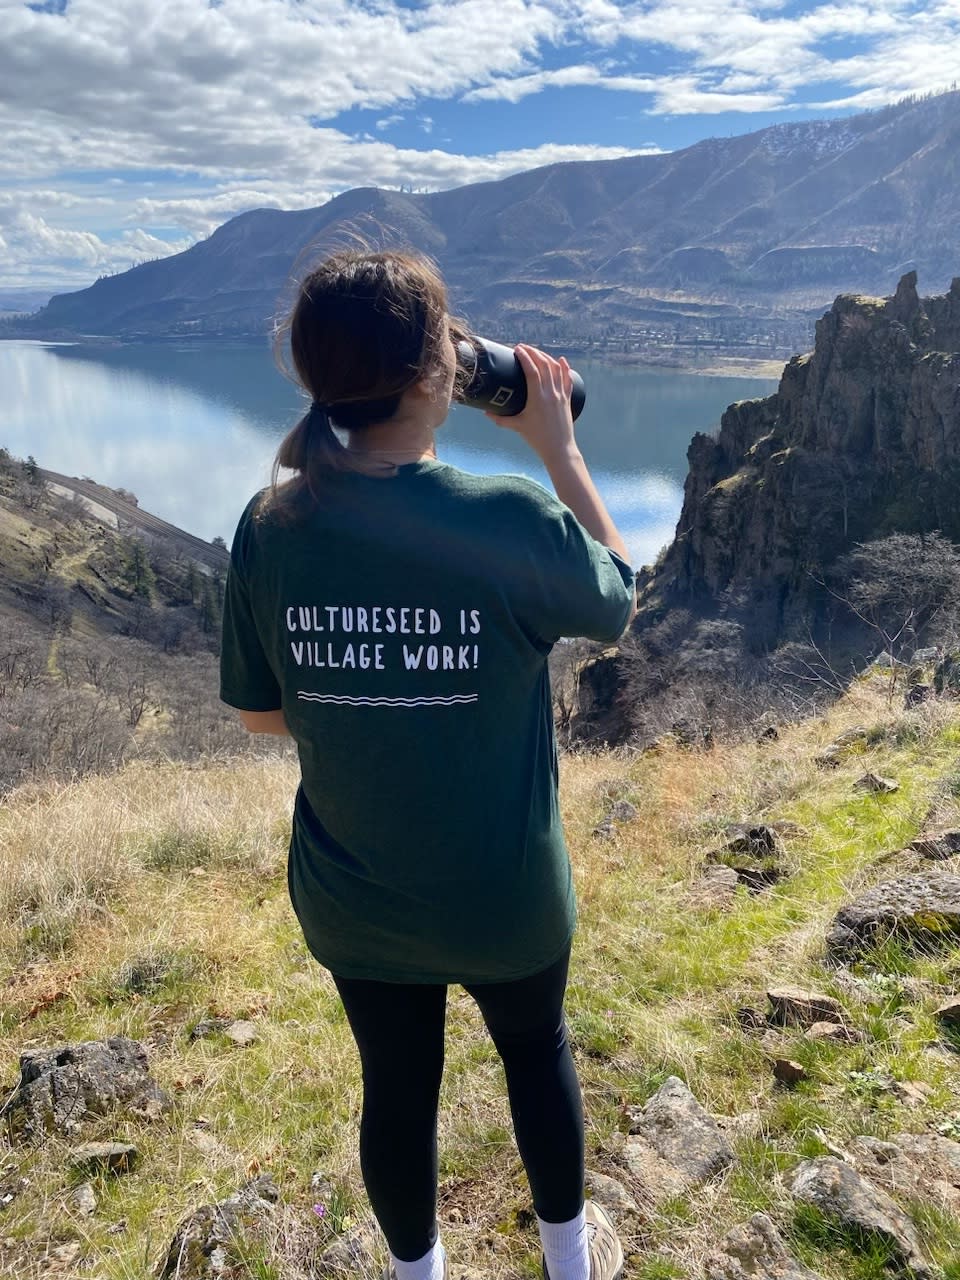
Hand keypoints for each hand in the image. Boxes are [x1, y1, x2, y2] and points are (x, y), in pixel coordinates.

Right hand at [485, 344, 578, 462]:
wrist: (559, 449)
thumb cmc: (537, 439)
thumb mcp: (517, 427)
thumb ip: (500, 419)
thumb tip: (486, 413)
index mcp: (537, 398)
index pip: (532, 370)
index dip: (524, 357)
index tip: (517, 349)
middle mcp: (550, 393)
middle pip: (544, 365)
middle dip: (534, 353)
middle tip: (524, 348)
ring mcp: (561, 395)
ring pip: (556, 369)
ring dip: (546, 357)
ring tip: (536, 353)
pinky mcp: (568, 400)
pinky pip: (568, 380)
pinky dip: (565, 368)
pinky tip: (561, 360)